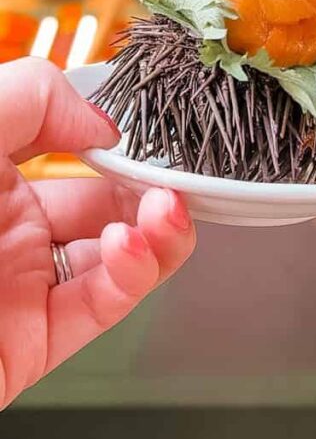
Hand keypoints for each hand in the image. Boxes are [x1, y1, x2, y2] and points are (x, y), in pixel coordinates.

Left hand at [0, 59, 195, 408]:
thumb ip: (33, 97)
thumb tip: (101, 124)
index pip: (71, 145)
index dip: (116, 136)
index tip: (147, 129)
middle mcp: (5, 225)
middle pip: (106, 197)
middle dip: (149, 181)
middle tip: (175, 174)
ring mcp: (20, 284)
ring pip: (116, 253)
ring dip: (156, 227)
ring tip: (165, 209)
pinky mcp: (32, 341)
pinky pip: (102, 303)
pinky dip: (135, 272)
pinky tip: (138, 242)